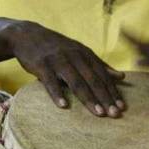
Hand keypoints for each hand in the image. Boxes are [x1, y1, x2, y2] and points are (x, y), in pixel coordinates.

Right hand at [6, 21, 125, 116]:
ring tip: (98, 113)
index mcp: (85, 54)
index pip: (103, 76)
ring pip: (76, 82)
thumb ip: (100, 65)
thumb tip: (122, 77)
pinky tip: (64, 106)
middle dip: (105, 98)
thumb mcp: (80, 52)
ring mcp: (57, 60)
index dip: (113, 92)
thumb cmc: (58, 48)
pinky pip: (50, 81)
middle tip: (115, 114)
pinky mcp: (41, 65)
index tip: (122, 107)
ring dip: (88, 98)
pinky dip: (57, 93)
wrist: (26, 34)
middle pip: (93, 80)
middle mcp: (74, 56)